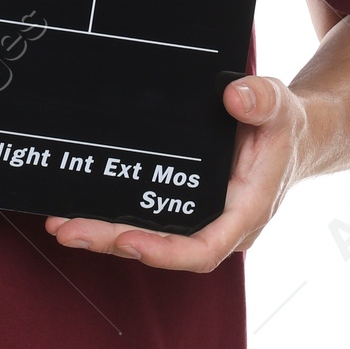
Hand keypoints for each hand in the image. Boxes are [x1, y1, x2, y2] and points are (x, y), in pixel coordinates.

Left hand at [43, 76, 315, 270]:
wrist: (288, 133)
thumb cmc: (283, 124)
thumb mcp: (278, 106)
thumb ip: (262, 101)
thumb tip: (235, 97)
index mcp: (244, 211)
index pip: (204, 248)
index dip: (165, 250)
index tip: (128, 240)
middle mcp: (218, 223)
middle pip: (163, 247)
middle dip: (114, 241)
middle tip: (69, 230)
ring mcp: (198, 215)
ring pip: (148, 234)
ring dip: (104, 233)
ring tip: (61, 224)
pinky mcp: (183, 202)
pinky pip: (147, 215)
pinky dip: (114, 215)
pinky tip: (80, 207)